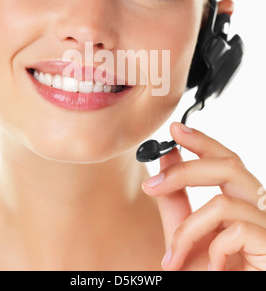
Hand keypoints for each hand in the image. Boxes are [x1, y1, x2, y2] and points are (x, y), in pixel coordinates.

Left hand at [142, 122, 265, 270]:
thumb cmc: (206, 274)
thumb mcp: (184, 234)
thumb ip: (176, 198)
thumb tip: (166, 158)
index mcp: (241, 201)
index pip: (227, 160)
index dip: (203, 141)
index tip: (174, 130)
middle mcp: (259, 208)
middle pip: (229, 166)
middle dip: (185, 171)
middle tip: (150, 187)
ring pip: (223, 202)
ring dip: (188, 231)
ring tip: (173, 259)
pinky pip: (236, 229)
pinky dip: (213, 249)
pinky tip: (212, 269)